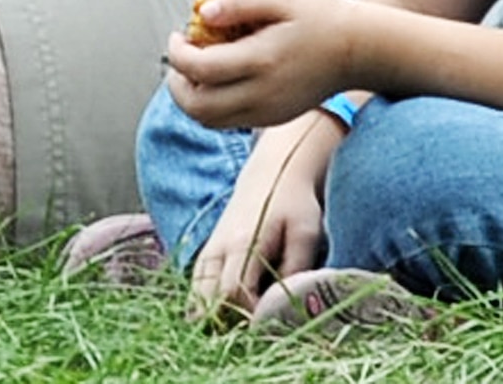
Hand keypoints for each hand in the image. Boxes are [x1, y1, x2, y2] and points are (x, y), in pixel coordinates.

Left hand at [166, 0, 358, 129]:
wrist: (361, 50)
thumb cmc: (324, 16)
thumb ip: (242, 3)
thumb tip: (203, 14)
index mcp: (262, 61)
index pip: (200, 70)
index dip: (177, 54)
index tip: (177, 34)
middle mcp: (261, 94)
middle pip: (198, 107)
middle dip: (176, 85)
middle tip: (178, 58)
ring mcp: (268, 112)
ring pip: (211, 121)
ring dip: (191, 100)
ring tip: (194, 70)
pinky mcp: (274, 118)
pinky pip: (230, 122)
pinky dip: (212, 107)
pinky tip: (219, 80)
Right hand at [185, 117, 337, 319]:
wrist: (273, 172)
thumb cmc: (294, 203)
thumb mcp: (306, 231)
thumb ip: (296, 269)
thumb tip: (283, 307)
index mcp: (243, 243)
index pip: (234, 293)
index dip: (248, 316)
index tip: (268, 325)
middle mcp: (217, 250)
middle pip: (208, 303)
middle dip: (227, 324)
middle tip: (252, 331)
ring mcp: (208, 254)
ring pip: (196, 301)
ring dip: (214, 319)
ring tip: (239, 326)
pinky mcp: (206, 257)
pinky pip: (196, 293)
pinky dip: (207, 309)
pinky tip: (227, 316)